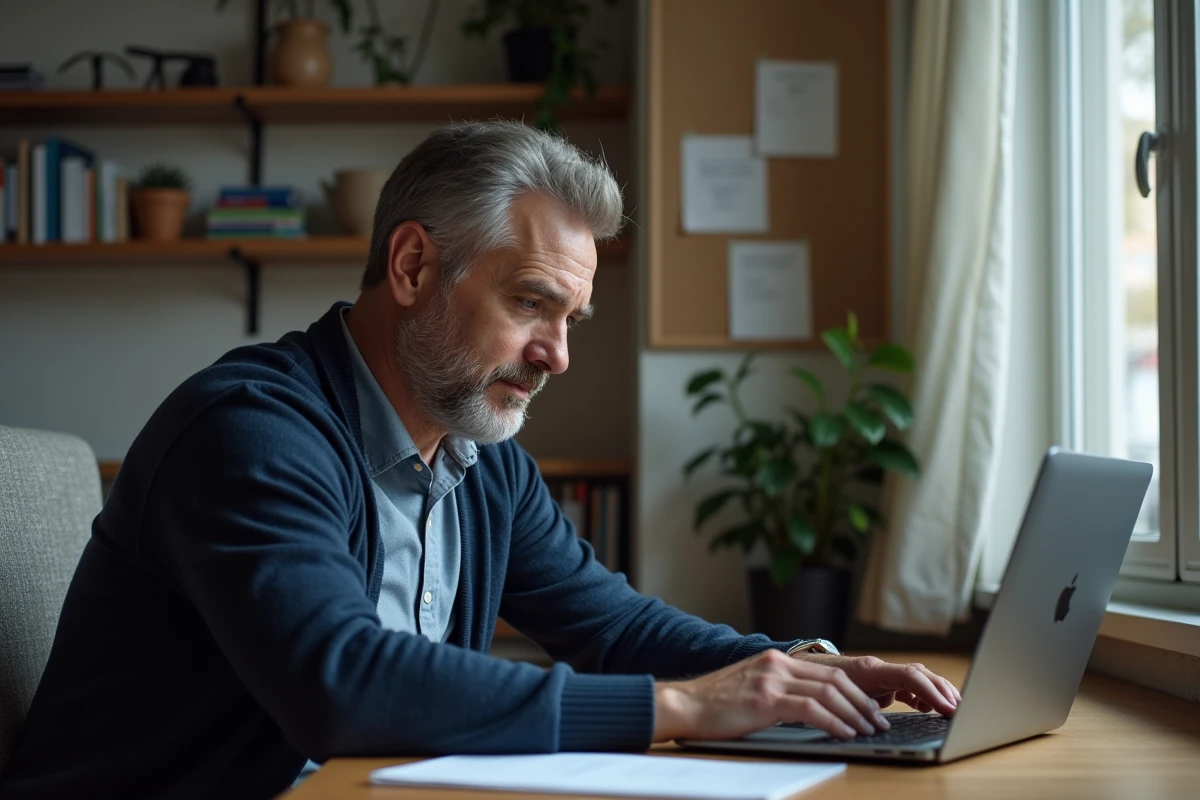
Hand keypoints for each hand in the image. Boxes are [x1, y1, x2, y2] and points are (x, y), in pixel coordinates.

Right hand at [651, 650, 959, 743]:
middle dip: (863, 703)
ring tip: (869, 730)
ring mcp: (772, 679)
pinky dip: (834, 722)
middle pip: (835, 679)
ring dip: (855, 714)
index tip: (872, 709)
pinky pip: (811, 709)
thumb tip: (812, 708)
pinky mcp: (765, 699)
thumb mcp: (752, 689)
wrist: (683, 704)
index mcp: (777, 660)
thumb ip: (781, 691)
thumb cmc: (715, 705)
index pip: (829, 672)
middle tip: (879, 723)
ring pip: (828, 692)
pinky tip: (845, 734)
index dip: (856, 691)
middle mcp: (778, 664)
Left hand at [796, 653, 960, 714]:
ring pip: (918, 678)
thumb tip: (870, 723)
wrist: (807, 669)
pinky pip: (910, 685)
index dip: (930, 691)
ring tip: (952, 708)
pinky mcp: (883, 681)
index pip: (909, 675)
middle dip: (942, 691)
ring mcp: (884, 673)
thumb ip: (854, 706)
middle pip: (920, 674)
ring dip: (937, 692)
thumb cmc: (820, 683)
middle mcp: (880, 668)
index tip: (946, 707)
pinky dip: (924, 695)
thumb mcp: (835, 696)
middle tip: (959, 710)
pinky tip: (931, 708)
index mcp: (870, 669)